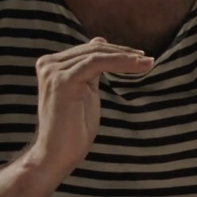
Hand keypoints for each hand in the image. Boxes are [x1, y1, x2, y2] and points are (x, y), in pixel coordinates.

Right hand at [30, 37, 152, 173]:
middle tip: (148, 59)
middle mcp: (48, 64)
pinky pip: (96, 64)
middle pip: (93, 50)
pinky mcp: (62, 81)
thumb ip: (90, 68)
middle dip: (124, 53)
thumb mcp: (85, 90)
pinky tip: (138, 66)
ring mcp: (53, 71)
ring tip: (147, 63)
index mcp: (52, 65)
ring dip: (126, 58)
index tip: (140, 57)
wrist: (57, 154)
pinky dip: (120, 63)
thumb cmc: (73, 128)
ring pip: (97, 55)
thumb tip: (99, 41)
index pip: (88, 51)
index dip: (116, 51)